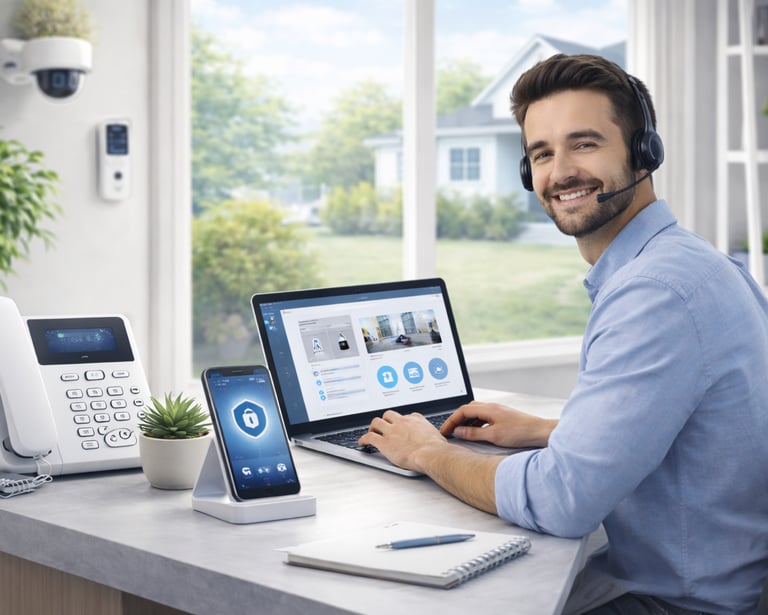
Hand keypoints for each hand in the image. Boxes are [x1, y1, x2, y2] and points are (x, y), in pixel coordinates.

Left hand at [359, 410, 448, 472]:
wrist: (431, 453)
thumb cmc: (436, 448)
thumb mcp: (437, 436)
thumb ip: (432, 435)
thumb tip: (436, 440)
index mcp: (415, 420)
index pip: (405, 416)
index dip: (400, 421)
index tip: (399, 426)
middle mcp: (402, 422)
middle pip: (388, 415)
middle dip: (384, 420)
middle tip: (383, 427)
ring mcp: (392, 431)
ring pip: (376, 422)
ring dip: (373, 427)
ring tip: (371, 432)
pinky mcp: (384, 442)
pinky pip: (370, 437)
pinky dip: (363, 439)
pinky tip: (361, 442)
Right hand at [440, 401, 556, 448]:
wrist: (540, 431)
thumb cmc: (520, 432)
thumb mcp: (493, 436)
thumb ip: (473, 433)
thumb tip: (458, 431)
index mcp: (487, 408)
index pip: (462, 411)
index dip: (450, 421)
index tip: (444, 430)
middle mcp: (491, 406)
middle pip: (467, 409)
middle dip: (456, 420)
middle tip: (449, 431)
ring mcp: (497, 411)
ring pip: (475, 413)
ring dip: (465, 421)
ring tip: (459, 433)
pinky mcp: (502, 416)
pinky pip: (483, 417)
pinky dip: (475, 423)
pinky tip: (476, 432)